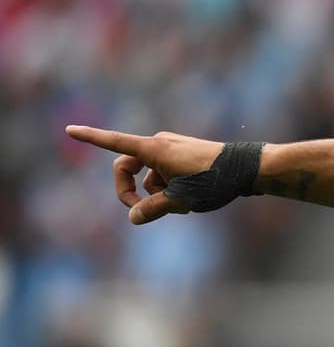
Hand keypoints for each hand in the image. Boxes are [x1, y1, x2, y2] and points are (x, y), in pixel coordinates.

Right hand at [64, 126, 222, 224]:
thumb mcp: (180, 200)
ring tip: (183, 206)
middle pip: (127, 169)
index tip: (70, 129)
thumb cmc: (214, 181)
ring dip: (156, 194)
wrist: (248, 169)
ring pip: (149, 177)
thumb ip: (152, 209)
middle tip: (141, 213)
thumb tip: (134, 217)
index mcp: (153, 149)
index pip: (115, 142)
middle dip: (130, 192)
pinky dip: (169, 188)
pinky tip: (191, 202)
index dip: (91, 138)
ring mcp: (172, 149)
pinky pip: (164, 175)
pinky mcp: (183, 156)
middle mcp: (159, 144)